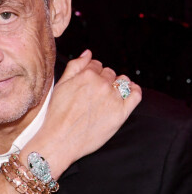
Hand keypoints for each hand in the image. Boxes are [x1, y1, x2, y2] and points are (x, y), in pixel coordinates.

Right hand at [27, 50, 141, 178]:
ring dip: (118, 85)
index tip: (88, 83)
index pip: (96, 65)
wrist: (60, 140)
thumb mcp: (60, 86)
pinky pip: (136, 94)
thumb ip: (75, 66)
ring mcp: (113, 98)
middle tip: (94, 94)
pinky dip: (134, 90)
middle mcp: (102, 85)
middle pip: (110, 73)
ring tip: (107, 96)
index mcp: (86, 76)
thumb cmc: (57, 115)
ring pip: (123, 81)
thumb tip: (88, 53)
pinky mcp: (122, 113)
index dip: (92, 73)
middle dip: (103, 80)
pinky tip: (127, 93)